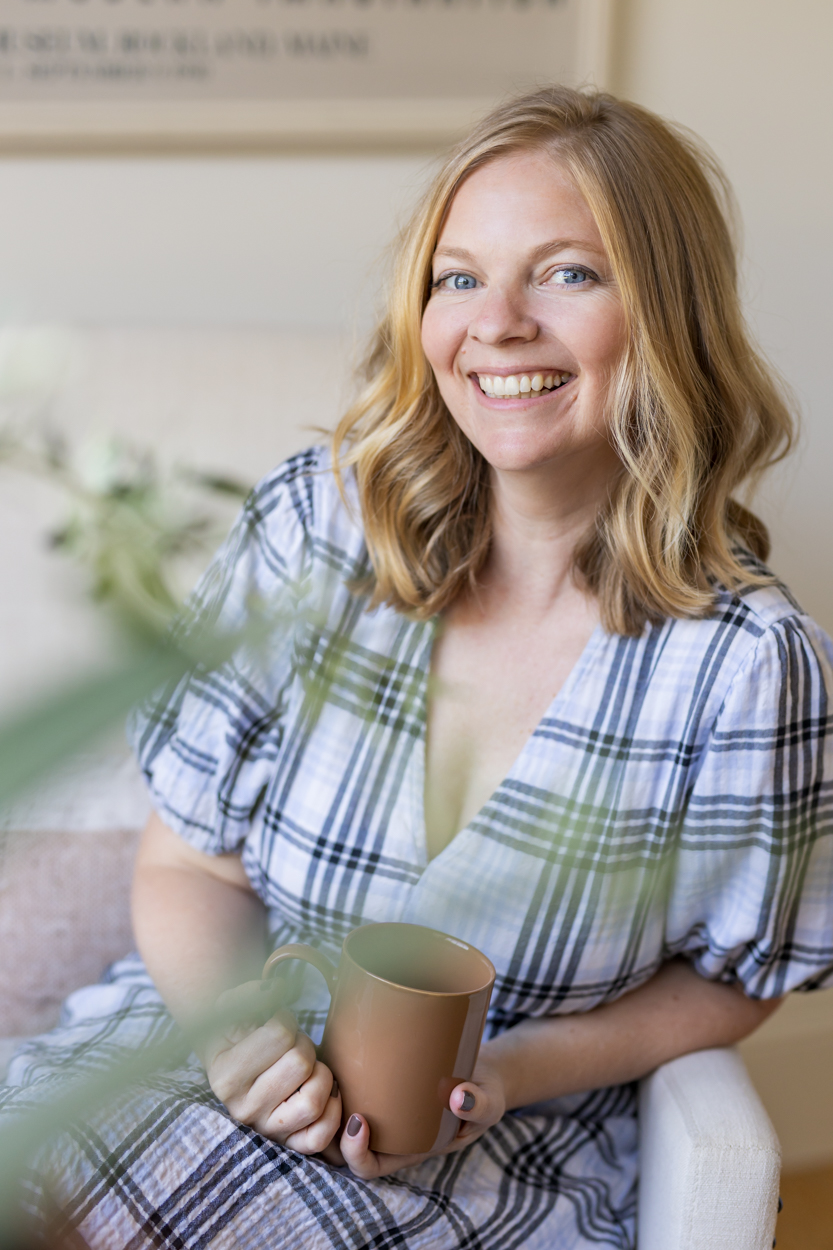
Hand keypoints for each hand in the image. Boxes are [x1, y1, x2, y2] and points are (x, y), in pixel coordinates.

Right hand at [203, 980, 341, 1153]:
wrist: (233, 1070)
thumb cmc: (238, 1037)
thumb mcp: (232, 1010)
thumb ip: (250, 994)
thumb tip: (276, 989)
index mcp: (225, 1077)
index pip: (280, 1034)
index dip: (286, 1020)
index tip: (277, 1023)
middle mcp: (243, 1109)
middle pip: (301, 1062)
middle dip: (303, 1044)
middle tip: (293, 1044)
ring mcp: (267, 1130)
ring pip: (314, 1100)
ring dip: (321, 1074)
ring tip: (308, 1067)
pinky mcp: (289, 1145)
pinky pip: (320, 1136)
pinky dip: (332, 1111)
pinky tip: (325, 1093)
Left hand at [320, 1052, 506, 1178]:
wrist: (481, 1069)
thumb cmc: (482, 1093)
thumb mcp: (488, 1103)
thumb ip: (479, 1105)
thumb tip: (460, 1097)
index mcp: (407, 1148)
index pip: (369, 1167)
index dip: (355, 1153)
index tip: (358, 1120)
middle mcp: (387, 1132)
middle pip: (339, 1146)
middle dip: (326, 1128)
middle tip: (333, 1091)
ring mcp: (379, 1107)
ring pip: (333, 1119)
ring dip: (324, 1104)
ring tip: (327, 1071)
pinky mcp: (376, 1081)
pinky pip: (344, 1090)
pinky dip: (332, 1078)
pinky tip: (330, 1051)